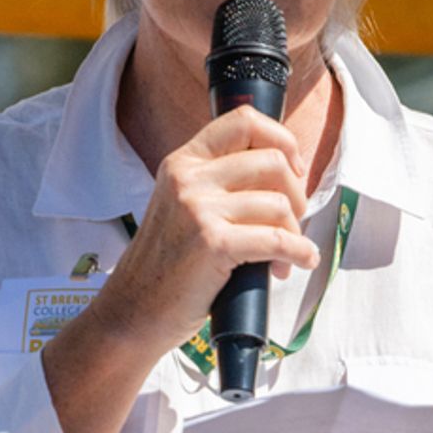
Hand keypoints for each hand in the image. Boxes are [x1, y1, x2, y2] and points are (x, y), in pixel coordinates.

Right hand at [92, 103, 321, 357]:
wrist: (133, 310)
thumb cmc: (166, 266)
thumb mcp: (182, 206)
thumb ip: (218, 184)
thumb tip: (284, 175)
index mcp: (183, 162)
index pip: (244, 122)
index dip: (282, 140)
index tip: (294, 167)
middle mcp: (188, 178)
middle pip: (272, 162)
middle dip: (296, 195)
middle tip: (291, 223)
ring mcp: (198, 209)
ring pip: (278, 204)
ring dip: (295, 232)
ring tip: (285, 257)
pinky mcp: (212, 243)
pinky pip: (277, 240)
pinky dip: (299, 252)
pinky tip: (300, 261)